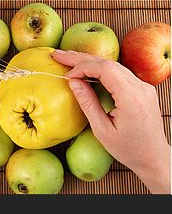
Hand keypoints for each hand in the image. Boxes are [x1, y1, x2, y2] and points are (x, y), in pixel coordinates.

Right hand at [53, 50, 170, 193]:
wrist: (155, 157)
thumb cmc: (129, 149)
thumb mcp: (102, 130)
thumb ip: (88, 103)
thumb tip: (73, 81)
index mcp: (132, 98)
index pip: (105, 69)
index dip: (82, 67)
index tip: (67, 76)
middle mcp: (141, 88)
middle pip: (108, 63)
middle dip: (81, 58)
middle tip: (59, 56)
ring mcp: (144, 87)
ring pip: (114, 65)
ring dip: (90, 61)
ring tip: (69, 59)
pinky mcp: (143, 89)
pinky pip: (120, 72)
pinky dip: (101, 68)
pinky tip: (87, 68)